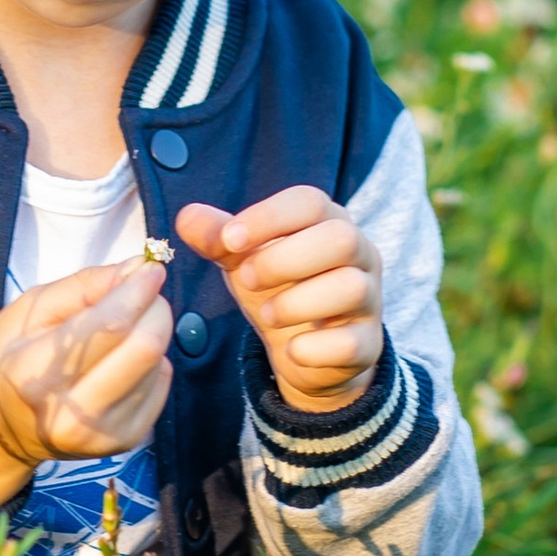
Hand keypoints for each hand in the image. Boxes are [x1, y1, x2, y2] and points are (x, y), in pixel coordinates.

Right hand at [0, 259, 173, 509]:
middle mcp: (69, 413)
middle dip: (155, 308)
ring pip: (157, 363)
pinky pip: (160, 385)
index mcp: (34, 373)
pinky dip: (152, 362)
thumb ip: (84, 285)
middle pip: (145, 347)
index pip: (108, 326)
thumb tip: (138, 268)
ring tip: (125, 330)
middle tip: (145, 292)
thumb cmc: (10, 359)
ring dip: (152, 333)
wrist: (0, 428)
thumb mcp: (29, 309)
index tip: (152, 266)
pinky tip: (124, 360)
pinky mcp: (125, 442)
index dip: (138, 290)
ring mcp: (100, 434)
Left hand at [176, 188, 382, 415]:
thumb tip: (186, 217)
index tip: (229, 240)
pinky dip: (316, 348)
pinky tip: (291, 350)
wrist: (308, 353)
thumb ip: (218, 239)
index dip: (268, 217)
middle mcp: (360, 254)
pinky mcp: (368, 344)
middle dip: (285, 259)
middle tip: (246, 279)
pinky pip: (353, 343)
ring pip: (351, 288)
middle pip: (341, 239)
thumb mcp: (244, 261)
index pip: (310, 202)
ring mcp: (370, 300)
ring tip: (266, 315)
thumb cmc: (278, 290)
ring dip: (298, 302)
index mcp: (328, 223)